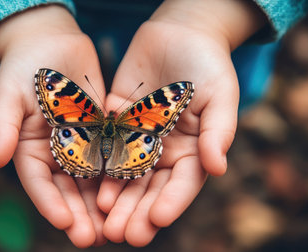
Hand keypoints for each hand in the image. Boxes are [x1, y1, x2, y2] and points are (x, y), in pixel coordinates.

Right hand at [0, 5, 106, 246]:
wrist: (52, 43)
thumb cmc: (24, 66)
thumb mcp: (8, 91)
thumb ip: (1, 123)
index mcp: (30, 149)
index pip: (39, 181)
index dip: (49, 203)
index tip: (63, 222)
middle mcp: (56, 154)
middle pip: (67, 189)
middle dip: (78, 214)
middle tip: (91, 238)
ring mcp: (80, 145)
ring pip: (91, 181)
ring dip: (101, 206)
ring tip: (112, 229)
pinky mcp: (102, 134)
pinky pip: (112, 157)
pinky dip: (120, 177)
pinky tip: (133, 194)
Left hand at [98, 0, 265, 245]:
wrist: (179, 33)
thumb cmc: (208, 63)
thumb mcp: (220, 94)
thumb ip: (219, 131)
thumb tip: (218, 168)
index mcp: (193, 150)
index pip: (183, 183)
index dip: (172, 202)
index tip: (157, 219)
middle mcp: (163, 151)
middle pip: (150, 187)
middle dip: (136, 211)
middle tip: (123, 234)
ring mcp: (138, 139)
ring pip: (125, 175)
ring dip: (114, 198)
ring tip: (102, 219)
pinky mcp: (116, 123)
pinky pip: (106, 147)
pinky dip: (97, 166)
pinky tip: (87, 184)